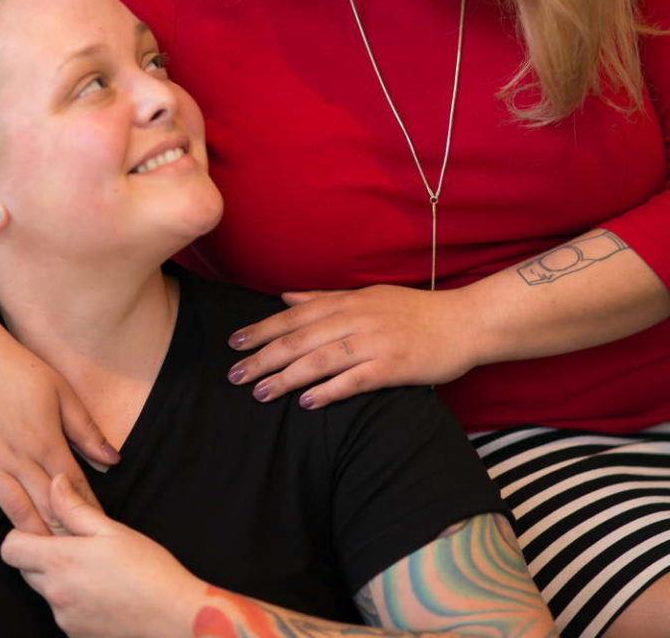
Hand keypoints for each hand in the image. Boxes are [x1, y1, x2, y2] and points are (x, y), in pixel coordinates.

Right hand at [0, 314, 119, 565]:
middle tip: (79, 555)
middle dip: (64, 533)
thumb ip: (87, 431)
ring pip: (13, 511)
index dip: (89, 511)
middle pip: (46, 506)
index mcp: (47, 440)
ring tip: (45, 561)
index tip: (102, 533)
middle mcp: (18, 458)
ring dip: (31, 537)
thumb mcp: (62, 391)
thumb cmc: (18, 367)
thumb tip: (114, 461)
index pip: (74, 487)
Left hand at [2, 474, 203, 637]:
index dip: (21, 534)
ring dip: (59, 578)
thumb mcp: (112, 530)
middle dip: (41, 554)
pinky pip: (62, 610)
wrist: (171, 618)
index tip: (44, 527)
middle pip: (24, 570)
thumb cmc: (147, 568)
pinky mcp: (74, 635)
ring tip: (97, 569)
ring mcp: (63, 617)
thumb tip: (55, 482)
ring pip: (45, 590)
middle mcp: (54, 593)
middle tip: (76, 543)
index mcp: (61, 561)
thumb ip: (75, 508)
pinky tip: (104, 591)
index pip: (11, 548)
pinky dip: (74, 599)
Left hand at [227, 284, 478, 407]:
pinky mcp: (394, 366)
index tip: (235, 343)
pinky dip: (330, 390)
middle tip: (235, 374)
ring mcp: (375, 342)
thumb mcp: (368, 296)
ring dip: (288, 377)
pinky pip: (355, 380)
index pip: (295, 315)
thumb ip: (326, 299)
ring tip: (261, 393)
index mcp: (349, 301)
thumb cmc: (413, 312)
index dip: (263, 329)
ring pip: (322, 359)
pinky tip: (308, 403)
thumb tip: (285, 296)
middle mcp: (357, 318)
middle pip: (301, 338)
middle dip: (264, 356)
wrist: (464, 323)